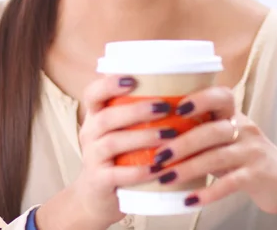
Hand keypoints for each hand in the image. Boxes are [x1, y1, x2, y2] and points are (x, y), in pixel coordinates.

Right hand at [46, 75, 174, 228]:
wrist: (98, 196)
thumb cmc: (121, 154)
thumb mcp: (124, 130)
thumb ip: (142, 112)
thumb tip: (186, 87)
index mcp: (96, 116)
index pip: (93, 93)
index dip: (109, 84)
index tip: (133, 79)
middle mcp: (90, 134)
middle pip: (107, 117)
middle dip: (137, 110)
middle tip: (165, 107)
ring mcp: (92, 158)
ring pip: (113, 143)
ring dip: (143, 137)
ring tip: (169, 135)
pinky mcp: (99, 182)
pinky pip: (116, 175)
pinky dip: (138, 171)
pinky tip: (158, 168)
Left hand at [151, 86, 276, 226]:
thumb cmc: (247, 160)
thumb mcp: (230, 140)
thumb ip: (204, 133)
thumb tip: (159, 133)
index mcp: (236, 116)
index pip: (221, 96)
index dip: (200, 98)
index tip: (175, 108)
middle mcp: (246, 129)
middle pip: (213, 129)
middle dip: (183, 142)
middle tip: (158, 155)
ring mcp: (253, 152)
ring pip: (218, 156)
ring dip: (188, 168)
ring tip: (164, 177)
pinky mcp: (258, 175)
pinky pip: (230, 183)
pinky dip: (208, 192)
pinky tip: (189, 200)